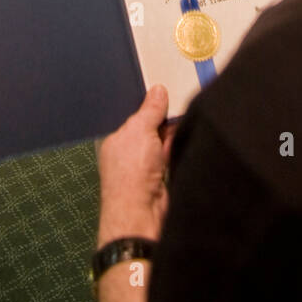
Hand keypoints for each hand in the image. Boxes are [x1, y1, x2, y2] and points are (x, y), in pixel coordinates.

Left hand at [97, 85, 175, 245]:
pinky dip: (178, 147)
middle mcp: (127, 153)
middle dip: (162, 118)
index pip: (132, 117)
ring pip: (162, 142)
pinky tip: (187, 133)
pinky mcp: (160, 178)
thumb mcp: (141, 129)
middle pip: (148, 128)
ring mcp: (144, 167)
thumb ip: (150, 109)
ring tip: (185, 113)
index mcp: (114, 140)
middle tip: (179, 98)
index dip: (147, 105)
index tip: (163, 91)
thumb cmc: (132, 170)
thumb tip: (158, 90)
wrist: (143, 212)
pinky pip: (171, 156)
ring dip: (172, 132)